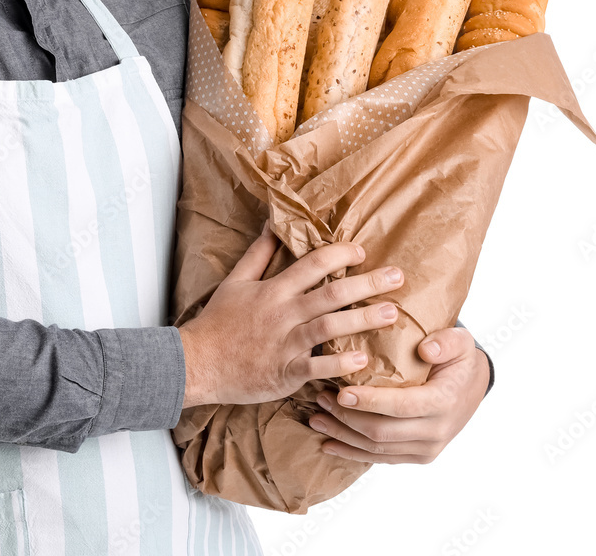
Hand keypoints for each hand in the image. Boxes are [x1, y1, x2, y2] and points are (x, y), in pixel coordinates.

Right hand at [178, 225, 404, 406]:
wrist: (197, 362)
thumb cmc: (218, 321)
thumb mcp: (236, 280)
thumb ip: (259, 253)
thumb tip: (272, 223)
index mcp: (273, 290)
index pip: (312, 264)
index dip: (339, 254)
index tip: (362, 251)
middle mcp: (282, 313)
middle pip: (331, 294)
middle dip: (367, 284)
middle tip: (398, 277)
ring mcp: (285, 344)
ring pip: (330, 328)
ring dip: (363, 320)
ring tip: (392, 314)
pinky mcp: (285, 372)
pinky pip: (317, 367)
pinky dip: (340, 364)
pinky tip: (364, 361)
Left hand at [307, 325, 489, 463]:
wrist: (472, 385)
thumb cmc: (459, 358)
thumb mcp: (460, 341)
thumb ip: (446, 342)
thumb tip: (426, 349)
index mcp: (444, 402)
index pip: (402, 406)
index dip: (371, 402)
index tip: (342, 393)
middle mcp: (436, 431)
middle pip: (383, 431)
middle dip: (347, 418)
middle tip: (320, 399)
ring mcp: (427, 448)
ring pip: (377, 449)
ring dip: (344, 436)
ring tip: (316, 420)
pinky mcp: (417, 455)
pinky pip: (382, 458)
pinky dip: (353, 453)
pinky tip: (329, 445)